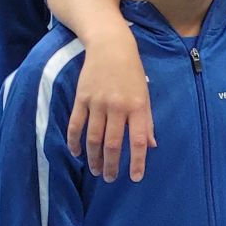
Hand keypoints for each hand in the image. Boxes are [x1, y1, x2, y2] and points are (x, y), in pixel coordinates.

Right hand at [65, 30, 154, 180]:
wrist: (110, 47)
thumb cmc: (132, 72)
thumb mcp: (145, 95)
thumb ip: (147, 121)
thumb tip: (151, 146)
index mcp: (137, 106)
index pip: (138, 141)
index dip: (136, 161)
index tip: (135, 178)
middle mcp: (117, 107)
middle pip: (112, 143)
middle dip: (111, 165)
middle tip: (109, 179)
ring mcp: (97, 103)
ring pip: (93, 138)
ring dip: (93, 158)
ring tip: (95, 170)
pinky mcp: (81, 98)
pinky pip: (75, 125)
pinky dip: (74, 141)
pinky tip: (76, 153)